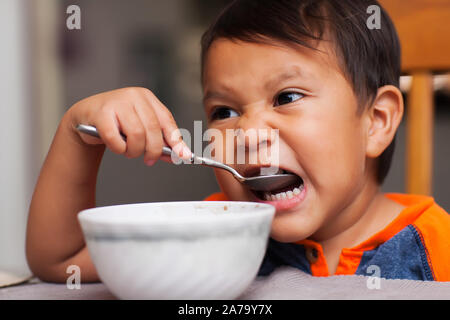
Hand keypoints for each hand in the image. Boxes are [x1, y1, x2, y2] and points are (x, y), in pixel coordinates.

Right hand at [68, 87, 190, 164]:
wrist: (85, 117)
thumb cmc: (116, 122)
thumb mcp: (140, 128)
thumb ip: (160, 140)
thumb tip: (179, 155)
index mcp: (147, 98)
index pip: (166, 121)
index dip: (176, 140)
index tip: (183, 156)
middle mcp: (133, 96)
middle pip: (153, 129)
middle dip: (153, 150)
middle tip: (149, 160)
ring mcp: (117, 103)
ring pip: (137, 135)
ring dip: (134, 151)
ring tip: (129, 151)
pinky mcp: (101, 113)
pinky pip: (116, 139)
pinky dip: (119, 149)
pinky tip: (117, 147)